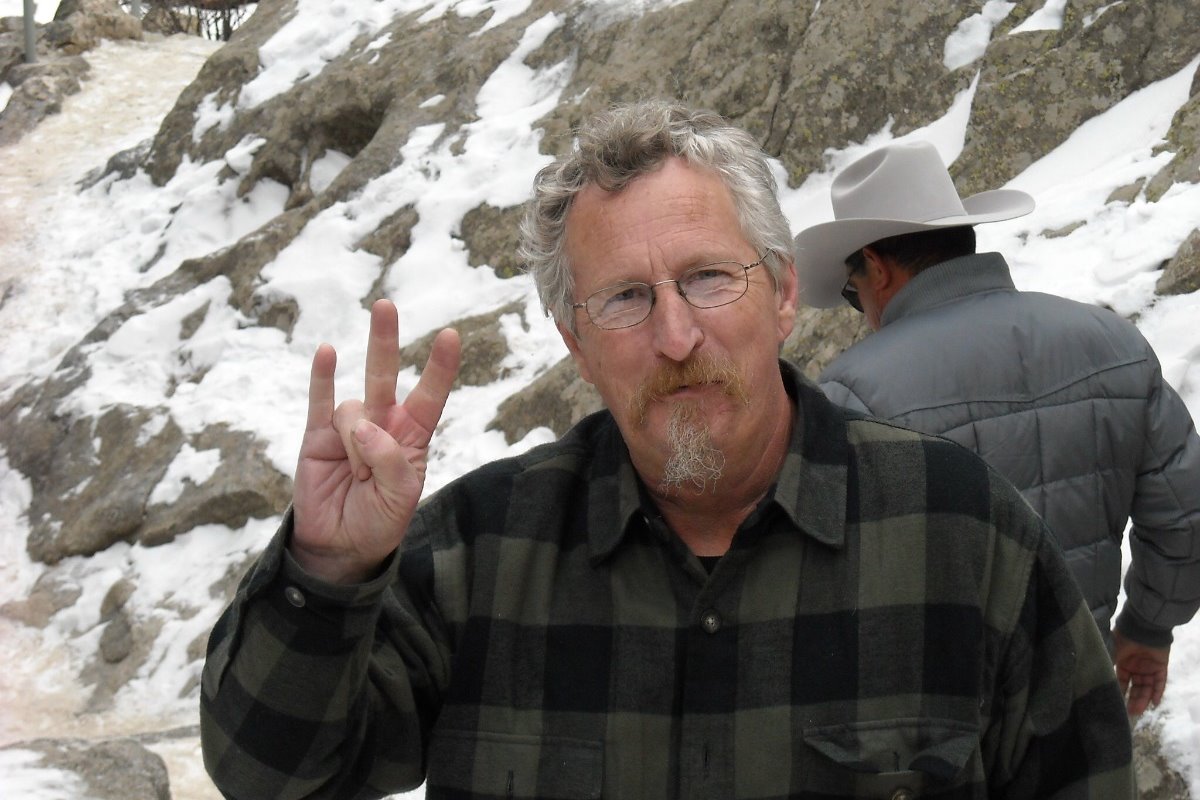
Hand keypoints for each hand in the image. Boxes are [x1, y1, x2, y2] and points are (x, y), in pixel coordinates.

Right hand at [290, 299, 460, 583]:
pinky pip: (320, 399)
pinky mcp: (318, 436)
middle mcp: (382, 423)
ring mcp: (349, 427)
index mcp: (412, 437)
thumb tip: (365, 426)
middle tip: (385, 305)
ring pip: (352, 408)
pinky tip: (327, 352)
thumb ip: (391, 461)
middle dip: (385, 339)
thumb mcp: (400, 498)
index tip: (451, 335)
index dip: (439, 367)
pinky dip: (322, 376)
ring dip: (355, 442)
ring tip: (354, 475)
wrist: (338, 545)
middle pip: (385, 374)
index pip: (430, 396)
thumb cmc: (378, 520)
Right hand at [1112, 629, 1169, 716]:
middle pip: (1135, 687)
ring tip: (1139, 711)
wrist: (1141, 626)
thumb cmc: (1123, 638)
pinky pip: (1160, 682)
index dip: (1120, 692)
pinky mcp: (1161, 666)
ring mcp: (1149, 667)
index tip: (1117, 705)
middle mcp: (1136, 667)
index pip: (1121, 681)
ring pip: (1147, 687)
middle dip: (1133, 700)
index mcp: (1123, 663)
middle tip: (1131, 713)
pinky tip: (1154, 703)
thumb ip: (1107, 665)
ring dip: (1144, 699)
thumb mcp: (1111, 653)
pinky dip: (1158, 692)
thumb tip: (1093, 678)